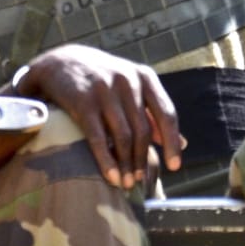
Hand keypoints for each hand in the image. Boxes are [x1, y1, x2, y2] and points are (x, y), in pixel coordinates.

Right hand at [14, 45, 180, 189]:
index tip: (175, 167)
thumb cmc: (103, 79)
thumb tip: (183, 142)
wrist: (61, 62)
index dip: (172, 142)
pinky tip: (111, 176)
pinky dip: (107, 161)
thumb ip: (154, 112)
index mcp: (144, 77)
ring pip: (123, 136)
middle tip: (140, 180)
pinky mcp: (83, 101)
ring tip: (126, 183)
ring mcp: (104, 90)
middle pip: (143, 130)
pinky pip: (98, 137)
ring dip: (127, 164)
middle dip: (143, 159)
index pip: (166, 113)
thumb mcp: (131, 86)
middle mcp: (127, 81)